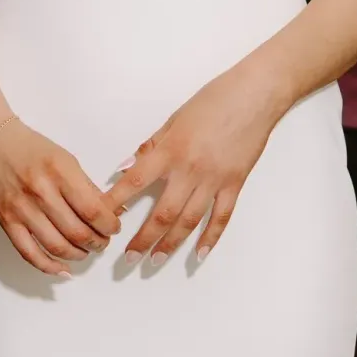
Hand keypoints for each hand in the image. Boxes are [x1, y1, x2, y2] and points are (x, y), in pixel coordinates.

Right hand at [0, 114, 120, 276]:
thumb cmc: (29, 147)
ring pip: (58, 246)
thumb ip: (87, 187)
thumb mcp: (66, 159)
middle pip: (78, 232)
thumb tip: (112, 212)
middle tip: (102, 241)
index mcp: (60, 172)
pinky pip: (29, 253)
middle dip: (97, 243)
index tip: (114, 227)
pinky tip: (62, 269)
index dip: (109, 226)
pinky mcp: (6, 221)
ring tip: (85, 251)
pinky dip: (49, 267)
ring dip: (78, 255)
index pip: (94, 210)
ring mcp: (22, 208)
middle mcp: (41, 192)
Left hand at [104, 68, 282, 264]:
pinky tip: (199, 254)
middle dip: (144, 239)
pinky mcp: (235, 184)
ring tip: (155, 261)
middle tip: (128, 258)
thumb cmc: (213, 100)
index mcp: (171, 151)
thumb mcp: (174, 119)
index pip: (136, 182)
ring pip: (190, 221)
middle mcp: (190, 170)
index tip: (100, 219)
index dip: (115, 202)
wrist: (255, 95)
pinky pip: (221, 217)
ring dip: (171, 244)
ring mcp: (214, 180)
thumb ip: (150, 147)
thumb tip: (125, 168)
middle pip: (163, 213)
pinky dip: (210, 238)